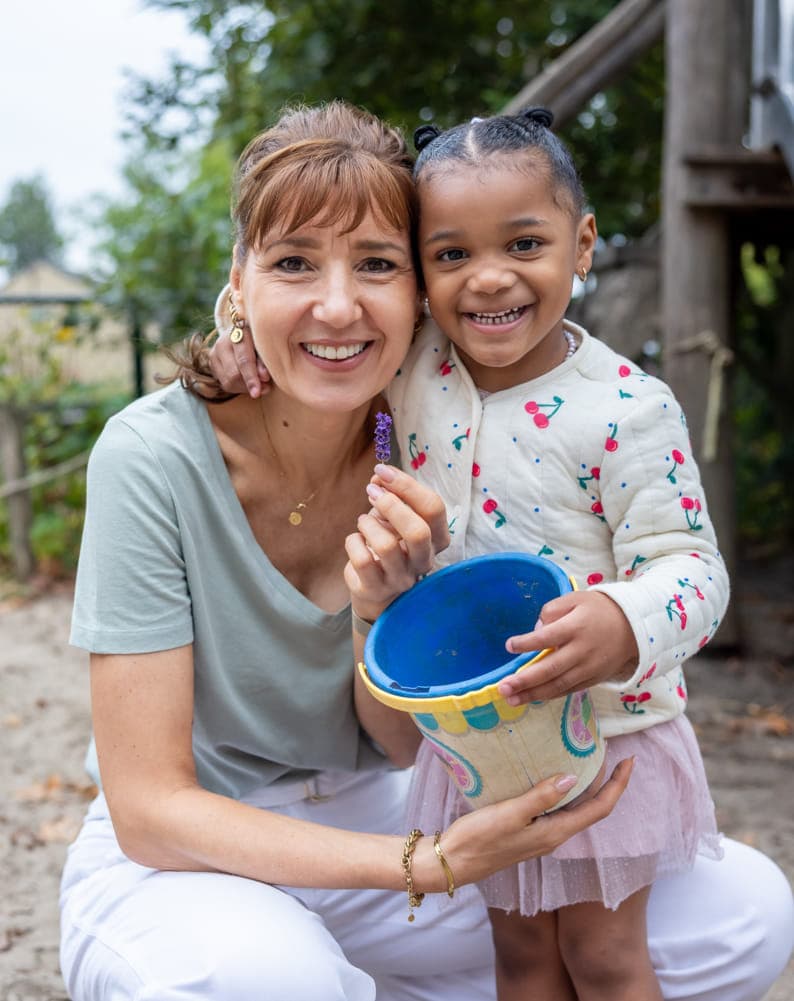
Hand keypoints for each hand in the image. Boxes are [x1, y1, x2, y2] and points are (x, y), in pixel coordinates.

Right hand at [209, 284, 270, 396]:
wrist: (244, 331)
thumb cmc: (260, 339)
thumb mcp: (265, 345)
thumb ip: (265, 361)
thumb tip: (264, 378)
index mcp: (239, 332)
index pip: (243, 360)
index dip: (251, 378)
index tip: (257, 393)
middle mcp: (222, 342)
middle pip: (234, 374)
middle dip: (250, 384)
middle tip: (266, 387)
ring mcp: (214, 352)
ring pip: (228, 382)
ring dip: (246, 388)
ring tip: (260, 385)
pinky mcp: (212, 363)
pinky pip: (225, 384)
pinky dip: (239, 388)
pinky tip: (248, 382)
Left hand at [344, 464, 448, 622]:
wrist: (374, 585)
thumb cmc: (389, 541)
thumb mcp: (394, 516)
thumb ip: (391, 494)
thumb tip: (379, 476)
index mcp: (437, 538)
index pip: (434, 508)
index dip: (407, 485)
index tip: (383, 471)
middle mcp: (424, 561)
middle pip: (418, 531)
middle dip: (391, 505)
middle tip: (372, 492)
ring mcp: (401, 578)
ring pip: (386, 546)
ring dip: (368, 524)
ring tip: (363, 521)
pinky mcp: (376, 588)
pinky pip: (362, 560)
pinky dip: (353, 542)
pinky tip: (356, 541)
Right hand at [414, 759, 633, 891]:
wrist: (452, 863)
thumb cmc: (479, 839)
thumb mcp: (510, 814)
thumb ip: (541, 796)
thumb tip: (572, 778)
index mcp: (555, 832)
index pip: (599, 808)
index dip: (617, 785)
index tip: (628, 761)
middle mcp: (553, 835)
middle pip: (591, 808)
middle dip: (606, 782)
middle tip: (611, 752)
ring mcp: (540, 834)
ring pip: (574, 808)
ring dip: (587, 786)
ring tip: (588, 758)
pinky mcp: (527, 831)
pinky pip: (556, 809)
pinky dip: (565, 790)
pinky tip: (553, 775)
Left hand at [497, 590, 638, 704]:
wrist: (634, 627)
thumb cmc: (599, 609)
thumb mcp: (576, 599)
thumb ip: (552, 610)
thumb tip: (536, 630)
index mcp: (576, 627)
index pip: (547, 637)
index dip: (527, 643)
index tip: (509, 646)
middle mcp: (581, 651)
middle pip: (550, 669)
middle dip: (525, 680)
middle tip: (503, 688)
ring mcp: (588, 668)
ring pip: (558, 685)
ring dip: (533, 694)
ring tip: (511, 699)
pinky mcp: (593, 679)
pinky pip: (568, 690)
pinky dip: (550, 695)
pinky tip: (532, 698)